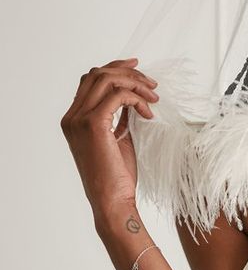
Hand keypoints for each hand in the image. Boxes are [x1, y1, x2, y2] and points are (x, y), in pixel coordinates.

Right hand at [60, 56, 159, 219]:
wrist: (112, 201)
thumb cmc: (117, 177)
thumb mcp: (118, 139)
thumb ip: (119, 117)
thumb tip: (133, 98)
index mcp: (73, 120)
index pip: (90, 81)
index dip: (114, 69)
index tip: (137, 67)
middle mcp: (72, 117)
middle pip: (97, 75)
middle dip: (127, 73)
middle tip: (151, 83)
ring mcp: (79, 120)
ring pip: (106, 80)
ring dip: (135, 83)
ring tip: (153, 97)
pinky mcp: (94, 124)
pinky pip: (118, 96)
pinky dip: (137, 99)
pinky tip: (149, 113)